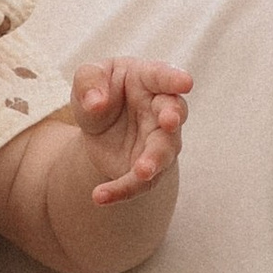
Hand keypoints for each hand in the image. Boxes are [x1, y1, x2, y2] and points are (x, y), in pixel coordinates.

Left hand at [71, 58, 191, 207]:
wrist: (96, 126)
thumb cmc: (99, 92)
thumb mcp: (87, 79)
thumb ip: (89, 82)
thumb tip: (96, 103)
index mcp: (147, 79)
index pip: (162, 76)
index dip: (174, 79)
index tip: (185, 82)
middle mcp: (160, 109)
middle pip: (173, 113)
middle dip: (172, 117)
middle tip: (169, 121)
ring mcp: (159, 140)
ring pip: (163, 152)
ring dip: (154, 161)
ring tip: (141, 171)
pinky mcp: (148, 167)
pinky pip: (140, 182)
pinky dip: (121, 191)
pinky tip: (100, 196)